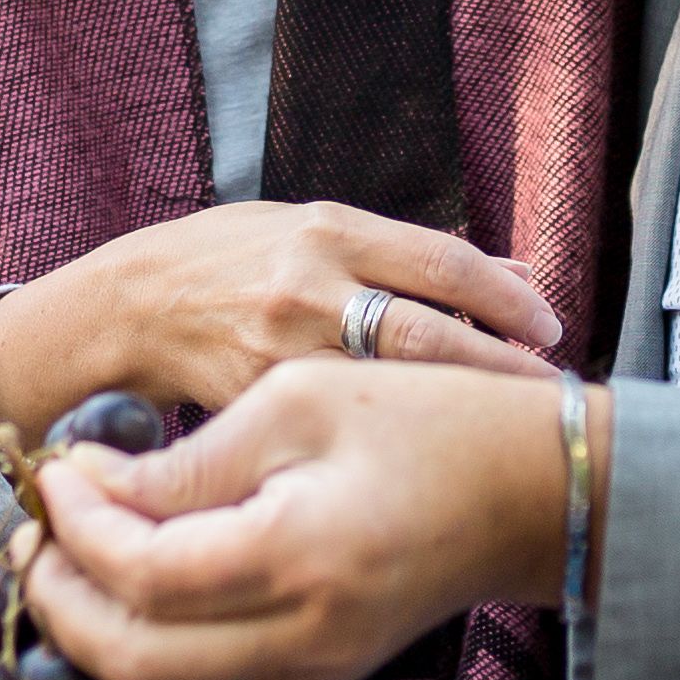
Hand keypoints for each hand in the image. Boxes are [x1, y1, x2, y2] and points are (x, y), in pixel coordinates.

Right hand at [0, 199, 561, 428]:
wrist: (126, 310)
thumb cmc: (229, 262)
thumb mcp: (313, 228)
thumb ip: (408, 251)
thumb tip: (514, 268)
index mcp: (330, 230)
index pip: (443, 263)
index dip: (509, 298)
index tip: (553, 328)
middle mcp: (309, 286)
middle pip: (428, 333)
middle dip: (500, 368)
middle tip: (553, 396)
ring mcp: (280, 350)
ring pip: (388, 385)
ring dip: (452, 406)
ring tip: (503, 430)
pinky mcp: (257, 404)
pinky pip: (338, 423)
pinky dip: (387, 435)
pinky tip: (424, 452)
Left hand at [18, 359, 577, 679]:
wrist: (536, 492)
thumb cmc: (426, 420)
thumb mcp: (300, 402)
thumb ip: (190, 460)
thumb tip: (90, 486)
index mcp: (298, 555)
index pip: (143, 571)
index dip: (79, 526)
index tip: (54, 471)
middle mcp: (303, 637)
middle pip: (133, 658)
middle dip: (61, 601)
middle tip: (29, 535)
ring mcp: (314, 670)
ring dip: (97, 624)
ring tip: (67, 550)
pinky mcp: (320, 674)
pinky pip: (206, 675)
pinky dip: (150, 636)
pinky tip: (134, 573)